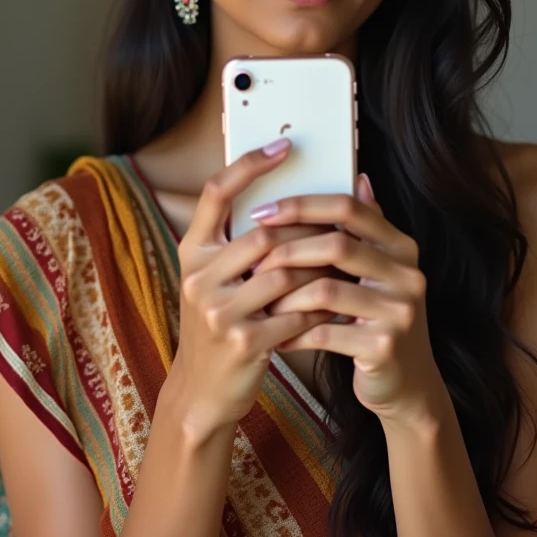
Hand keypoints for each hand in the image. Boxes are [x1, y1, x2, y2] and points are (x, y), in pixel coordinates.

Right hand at [165, 137, 334, 442]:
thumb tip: (287, 198)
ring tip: (344, 266)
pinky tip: (337, 306)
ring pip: (285, 273)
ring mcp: (218, 311)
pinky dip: (320, 308)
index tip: (283, 144)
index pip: (215, 193)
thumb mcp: (215, 279)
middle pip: (262, 234)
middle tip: (339, 225)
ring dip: (319, 270)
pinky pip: (295, 313)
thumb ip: (238, 242)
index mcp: (192, 252)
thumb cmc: (219, 324)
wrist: (202, 392)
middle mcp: (198, 277)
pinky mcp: (243, 343)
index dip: (248, 165)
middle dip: (305, 230)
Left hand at [250, 175, 447, 428]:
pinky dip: (294, 332)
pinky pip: (325, 333)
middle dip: (287, 249)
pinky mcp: (383, 347)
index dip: (303, 205)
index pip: (349, 208)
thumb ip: (367, 230)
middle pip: (338, 245)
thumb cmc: (378, 318)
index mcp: (401, 246)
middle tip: (252, 259)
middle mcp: (407, 274)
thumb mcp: (379, 272)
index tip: (261, 211)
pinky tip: (275, 334)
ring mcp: (399, 312)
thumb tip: (360, 177)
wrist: (406, 384)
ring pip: (326, 291)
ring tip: (258, 299)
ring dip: (285, 296)